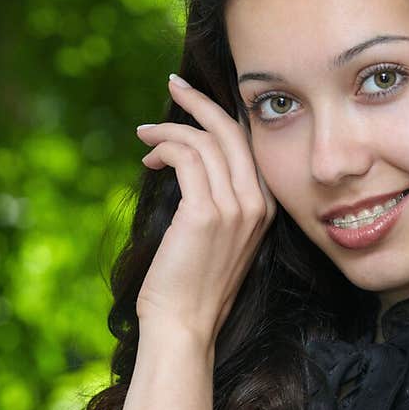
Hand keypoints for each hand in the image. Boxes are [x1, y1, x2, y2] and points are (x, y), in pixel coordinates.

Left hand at [135, 75, 276, 343]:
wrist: (185, 325)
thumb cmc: (191, 287)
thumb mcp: (216, 240)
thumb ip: (215, 204)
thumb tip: (188, 165)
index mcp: (263, 209)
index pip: (247, 146)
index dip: (221, 116)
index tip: (193, 100)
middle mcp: (255, 205)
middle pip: (232, 132)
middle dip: (200, 101)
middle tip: (173, 85)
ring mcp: (234, 209)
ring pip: (205, 141)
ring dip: (170, 129)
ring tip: (145, 135)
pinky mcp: (205, 213)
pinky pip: (186, 158)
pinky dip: (164, 148)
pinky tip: (149, 159)